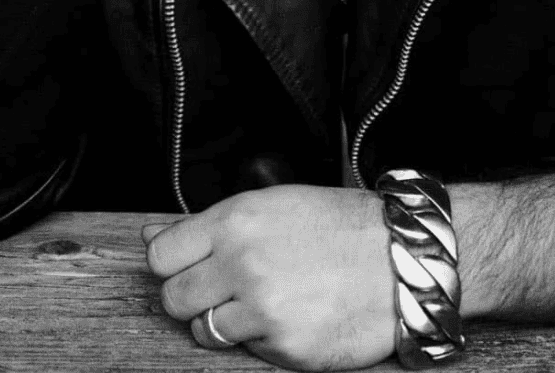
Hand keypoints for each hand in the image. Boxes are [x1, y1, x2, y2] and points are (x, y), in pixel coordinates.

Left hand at [144, 186, 395, 369]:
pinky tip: (291, 314)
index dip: (171, 262)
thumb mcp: (272, 204)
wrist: (403, 258)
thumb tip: (151, 233)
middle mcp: (244, 263)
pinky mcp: (284, 348)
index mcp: (238, 220)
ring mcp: (263, 310)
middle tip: (224, 286)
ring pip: (204, 329)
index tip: (187, 264)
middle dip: (192, 295)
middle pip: (174, 297)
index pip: (161, 254)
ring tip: (261, 300)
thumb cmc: (341, 225)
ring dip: (223, 320)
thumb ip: (207, 223)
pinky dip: (261, 338)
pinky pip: (246, 350)